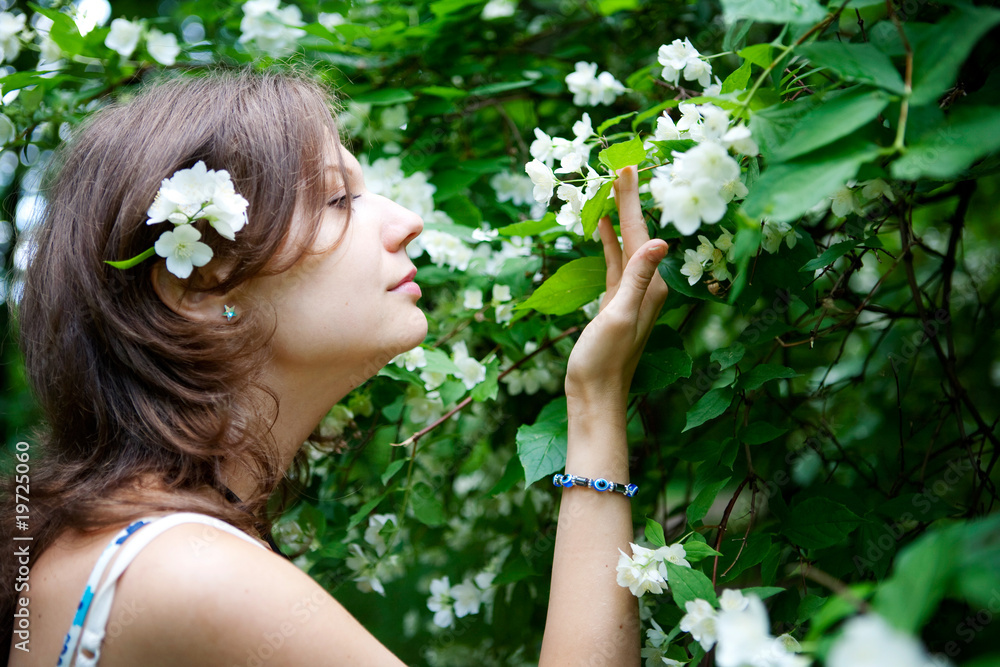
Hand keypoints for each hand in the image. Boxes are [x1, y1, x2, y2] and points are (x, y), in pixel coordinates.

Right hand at [564, 166, 668, 409]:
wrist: (594, 392)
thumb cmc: (604, 359)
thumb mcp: (619, 316)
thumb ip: (638, 278)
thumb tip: (662, 241)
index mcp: (651, 286)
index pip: (642, 233)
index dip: (633, 200)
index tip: (628, 168)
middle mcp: (647, 285)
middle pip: (637, 232)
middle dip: (629, 200)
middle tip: (622, 166)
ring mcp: (631, 292)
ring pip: (626, 244)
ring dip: (618, 216)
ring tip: (609, 187)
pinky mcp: (615, 300)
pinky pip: (614, 260)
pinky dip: (608, 240)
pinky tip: (600, 226)